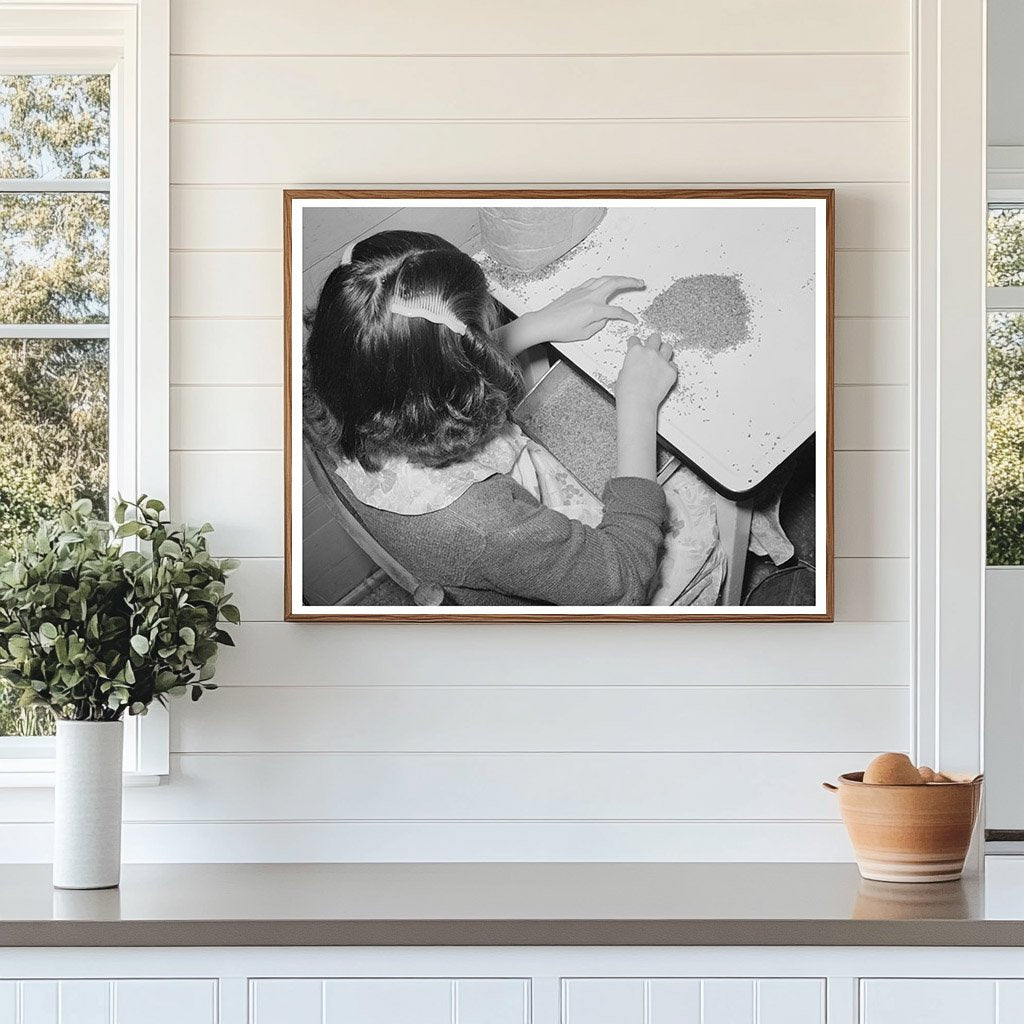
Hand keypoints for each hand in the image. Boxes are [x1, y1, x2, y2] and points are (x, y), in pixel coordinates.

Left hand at [501, 276, 644, 354]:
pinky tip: (608, 282)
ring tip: (628, 280)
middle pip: (615, 283)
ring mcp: (583, 290)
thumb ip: (599, 324)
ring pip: (605, 278)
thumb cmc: (561, 329)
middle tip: (641, 283)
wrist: (544, 322)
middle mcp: (590, 296)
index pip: (617, 311)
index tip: (633, 320)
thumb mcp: (585, 333)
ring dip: (619, 277)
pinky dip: (605, 279)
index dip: (628, 316)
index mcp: (594, 309)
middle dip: (631, 281)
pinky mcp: (577, 289)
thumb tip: (605, 317)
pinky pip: (595, 281)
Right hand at [615, 333, 677, 413]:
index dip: (634, 343)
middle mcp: (650, 353)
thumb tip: (632, 367)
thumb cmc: (627, 393)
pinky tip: (664, 372)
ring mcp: (662, 361)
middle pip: (655, 338)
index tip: (635, 345)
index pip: (635, 340)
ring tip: (661, 357)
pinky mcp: (671, 371)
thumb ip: (629, 365)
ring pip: (668, 347)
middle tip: (651, 347)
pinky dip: (669, 367)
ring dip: (664, 351)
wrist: (638, 404)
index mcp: (635, 351)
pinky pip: (673, 364)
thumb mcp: (621, 375)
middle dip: (652, 342)